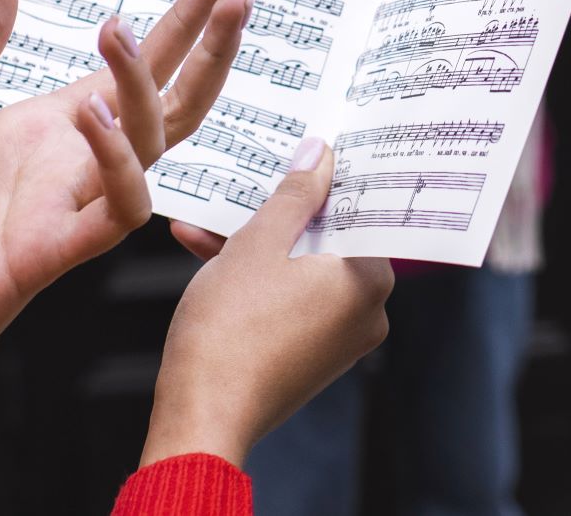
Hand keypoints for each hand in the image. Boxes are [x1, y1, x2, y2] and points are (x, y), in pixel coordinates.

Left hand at [0, 0, 249, 396]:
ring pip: (152, 144)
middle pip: (173, 101)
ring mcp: (73, 205)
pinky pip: (119, 210)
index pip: (141, 70)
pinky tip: (92, 113)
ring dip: (143, 86)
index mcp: (55, 131)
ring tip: (117, 31)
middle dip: (210, 48)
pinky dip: (118, 162)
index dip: (184, 24)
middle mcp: (77, 163)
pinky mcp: (53, 250)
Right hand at [141, 140, 392, 467]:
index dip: (328, 179)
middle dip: (277, 212)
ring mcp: (340, 338)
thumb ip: (295, 194)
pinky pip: (289, 299)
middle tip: (249, 184)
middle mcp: (367, 310)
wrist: (201, 417)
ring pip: (300, 268)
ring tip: (206, 222)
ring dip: (255, 244)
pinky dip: (256, 279)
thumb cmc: (231, 329)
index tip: (307, 153)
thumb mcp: (260, 241)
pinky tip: (207, 253)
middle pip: (326, 238)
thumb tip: (319, 156)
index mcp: (370, 278)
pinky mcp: (310, 356)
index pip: (359, 210)